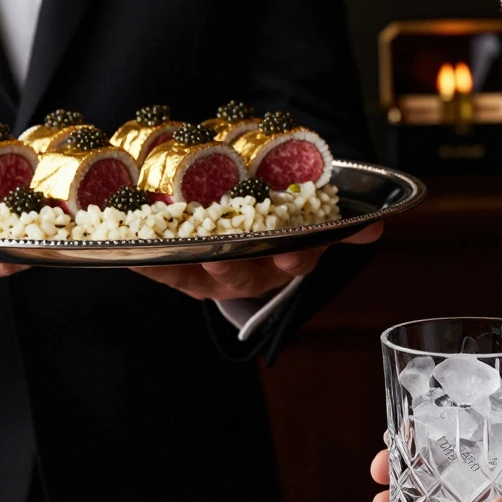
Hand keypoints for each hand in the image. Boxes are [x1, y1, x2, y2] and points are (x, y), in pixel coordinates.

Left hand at [129, 222, 382, 300]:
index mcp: (281, 262)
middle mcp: (246, 274)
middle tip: (216, 252)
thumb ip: (341, 227)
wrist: (246, 239)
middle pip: (239, 273)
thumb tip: (378, 225)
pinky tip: (123, 253)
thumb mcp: (312, 226)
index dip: (292, 258)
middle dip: (228, 264)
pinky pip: (159, 271)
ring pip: (194, 275)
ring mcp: (210, 276)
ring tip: (158, 252)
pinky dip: (142, 263)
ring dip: (175, 265)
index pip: (292, 262)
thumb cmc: (279, 228)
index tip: (291, 253)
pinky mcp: (177, 273)